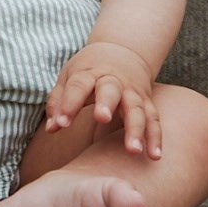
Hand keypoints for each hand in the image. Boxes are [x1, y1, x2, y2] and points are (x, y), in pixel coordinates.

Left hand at [45, 41, 161, 159]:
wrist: (122, 50)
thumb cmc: (89, 69)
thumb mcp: (70, 77)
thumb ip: (59, 102)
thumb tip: (52, 128)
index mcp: (89, 73)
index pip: (78, 85)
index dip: (69, 103)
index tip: (61, 123)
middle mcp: (113, 81)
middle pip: (111, 90)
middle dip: (106, 103)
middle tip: (102, 118)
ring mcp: (132, 92)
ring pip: (136, 108)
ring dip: (136, 129)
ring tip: (133, 151)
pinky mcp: (147, 102)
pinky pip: (153, 119)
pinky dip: (155, 137)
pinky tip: (154, 156)